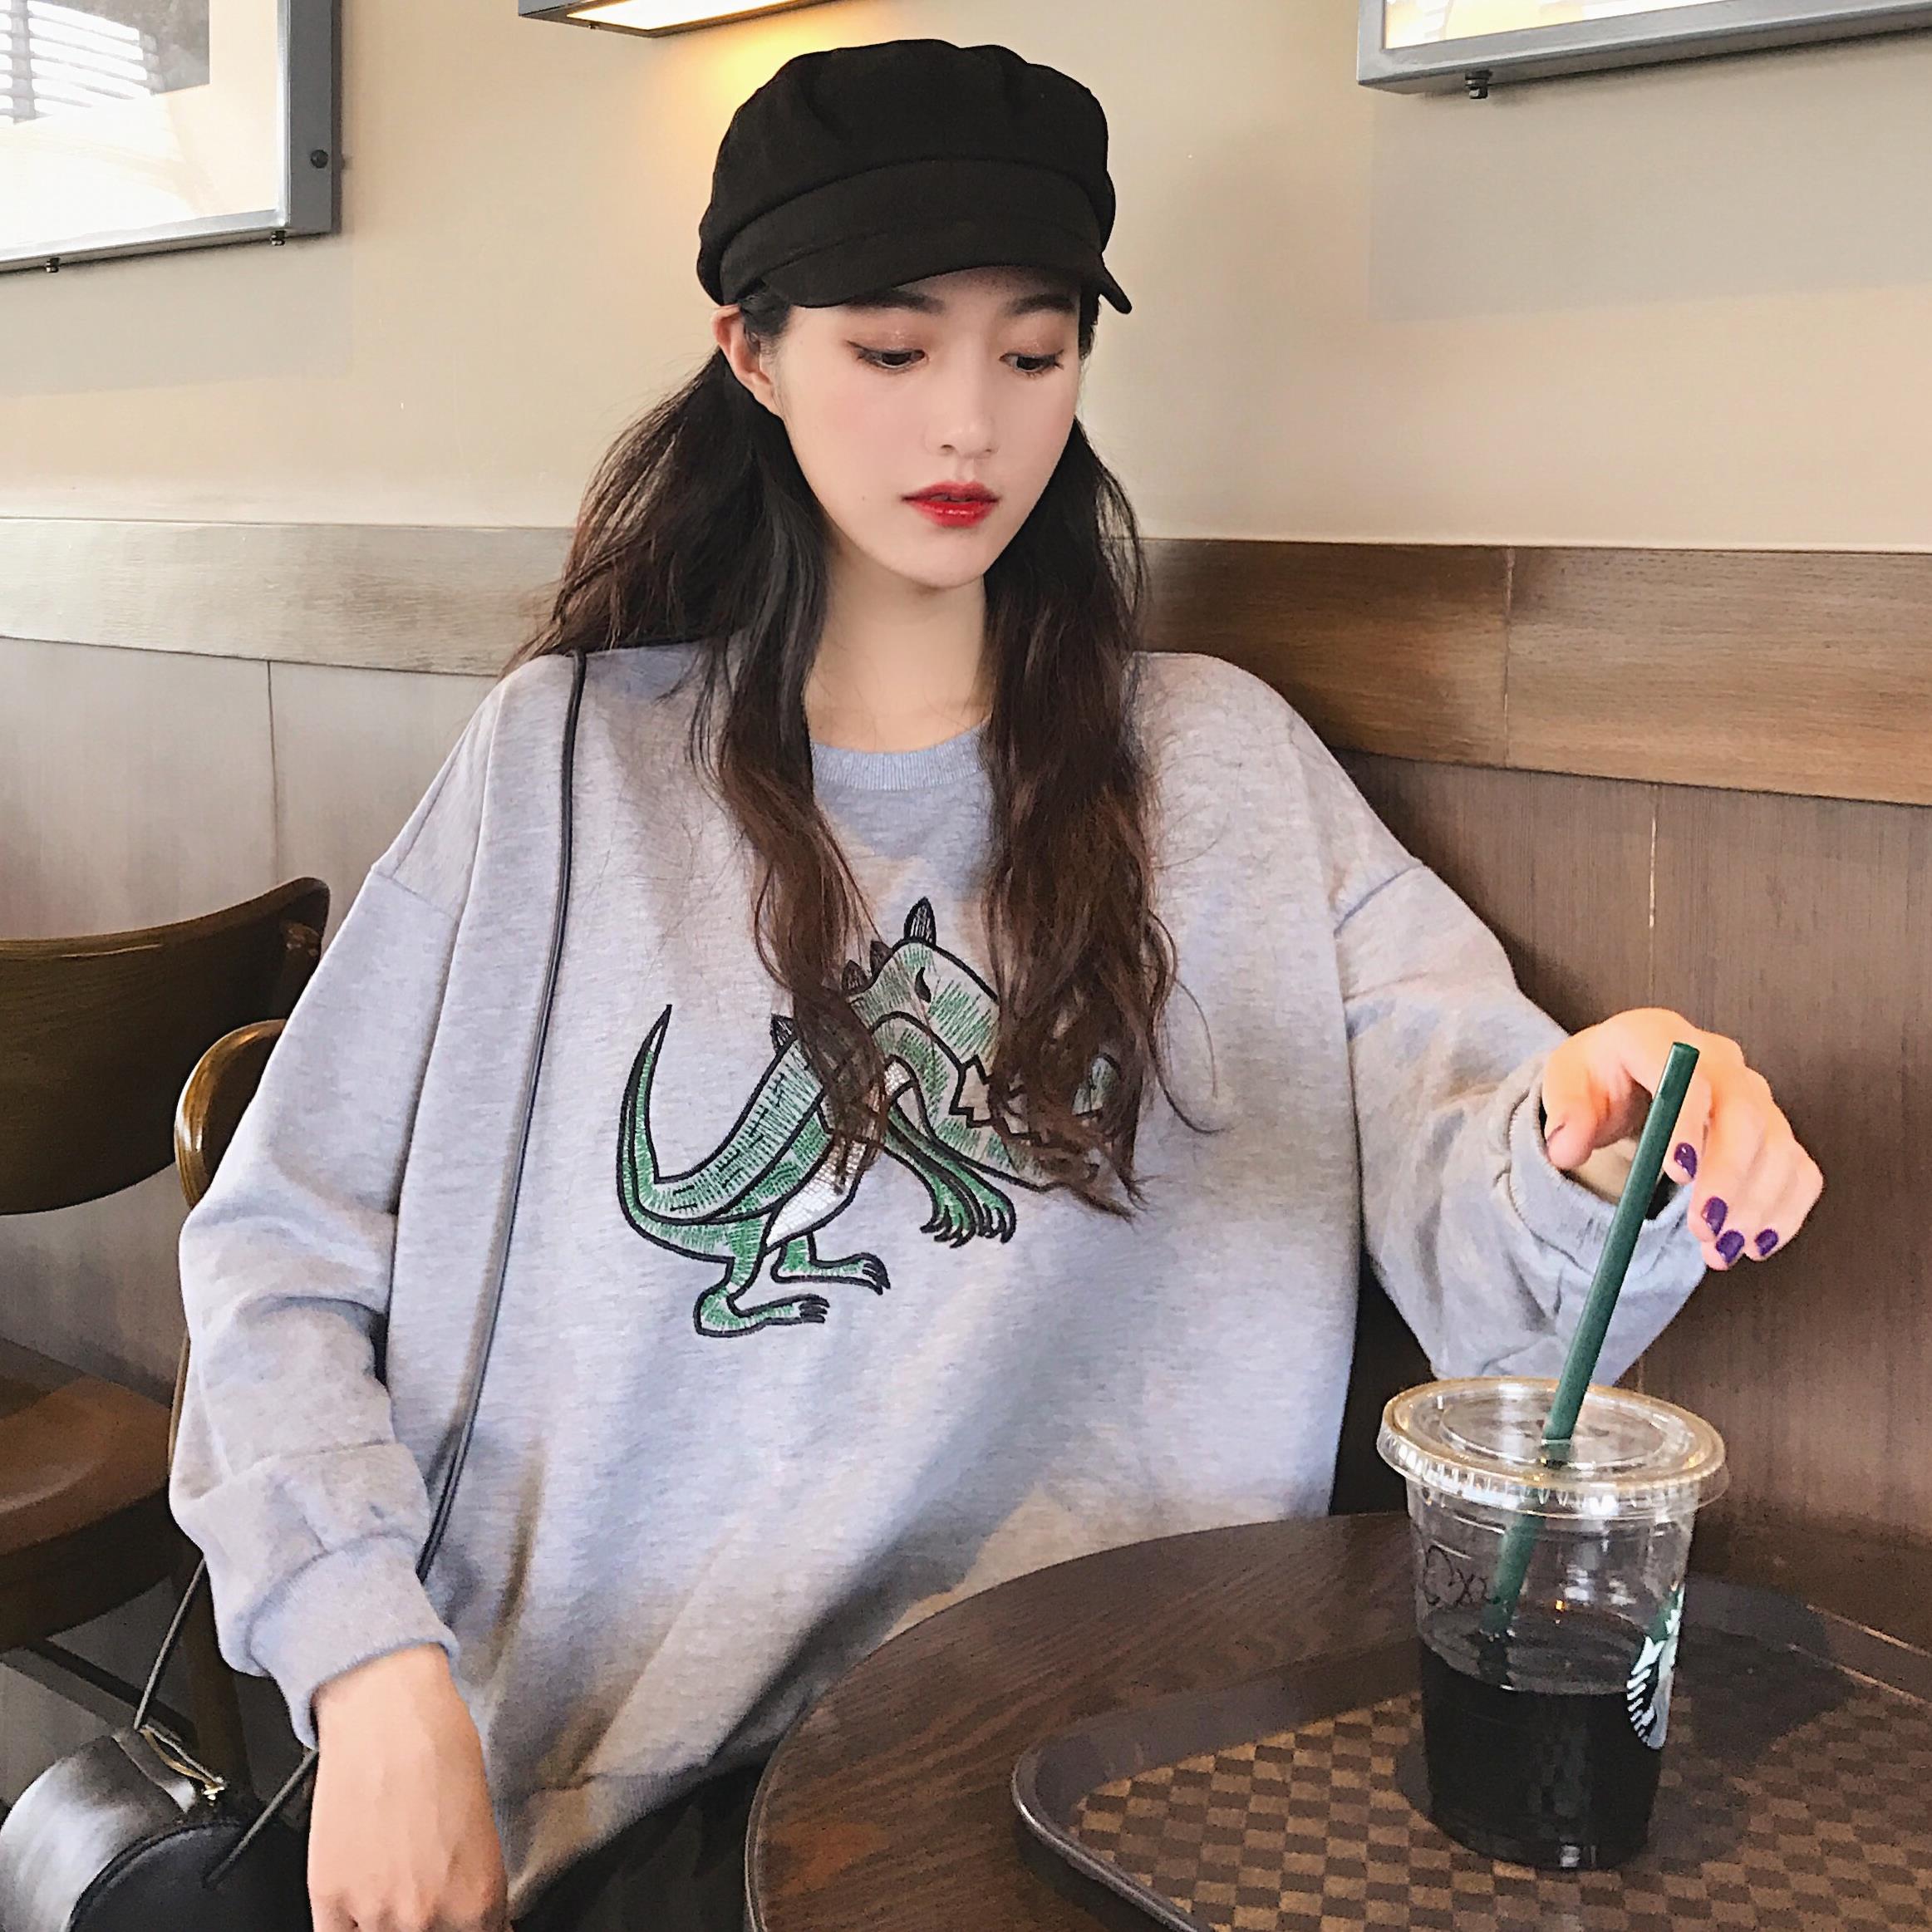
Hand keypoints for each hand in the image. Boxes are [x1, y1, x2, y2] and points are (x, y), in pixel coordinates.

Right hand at [309, 1644, 508, 1931]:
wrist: (388, 1713)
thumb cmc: (440, 1746)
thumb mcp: (482, 1820)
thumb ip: (473, 1879)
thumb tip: (471, 1906)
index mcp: (479, 1896)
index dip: (478, 1927)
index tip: (472, 1921)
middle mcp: (429, 1916)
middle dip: (435, 1920)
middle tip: (427, 1889)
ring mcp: (375, 1914)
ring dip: (390, 1922)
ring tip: (393, 1886)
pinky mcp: (328, 1900)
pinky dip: (349, 1927)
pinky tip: (360, 1907)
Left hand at [1540, 1007, 1822, 1271]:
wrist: (1626, 1077)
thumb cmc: (1597, 1077)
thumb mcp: (1565, 1083)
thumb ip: (1565, 1114)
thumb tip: (1566, 1149)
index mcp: (1659, 1037)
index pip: (1688, 1076)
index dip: (1689, 1124)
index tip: (1679, 1172)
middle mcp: (1718, 1059)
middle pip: (1745, 1113)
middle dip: (1728, 1175)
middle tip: (1703, 1226)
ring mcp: (1753, 1093)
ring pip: (1778, 1147)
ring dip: (1755, 1204)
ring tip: (1718, 1249)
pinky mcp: (1773, 1129)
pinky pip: (1798, 1170)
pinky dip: (1784, 1211)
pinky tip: (1754, 1243)